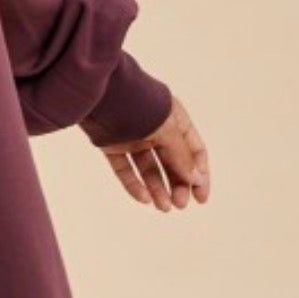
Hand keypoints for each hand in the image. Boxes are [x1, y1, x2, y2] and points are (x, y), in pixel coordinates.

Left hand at [92, 92, 209, 211]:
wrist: (98, 90)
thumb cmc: (138, 103)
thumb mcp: (166, 130)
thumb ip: (181, 155)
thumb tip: (196, 179)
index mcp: (173, 119)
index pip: (193, 150)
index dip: (199, 173)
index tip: (200, 198)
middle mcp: (154, 128)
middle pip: (172, 162)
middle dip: (177, 184)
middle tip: (179, 204)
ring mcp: (132, 136)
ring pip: (148, 168)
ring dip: (157, 188)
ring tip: (163, 207)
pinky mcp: (111, 144)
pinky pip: (125, 168)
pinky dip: (133, 184)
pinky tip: (143, 199)